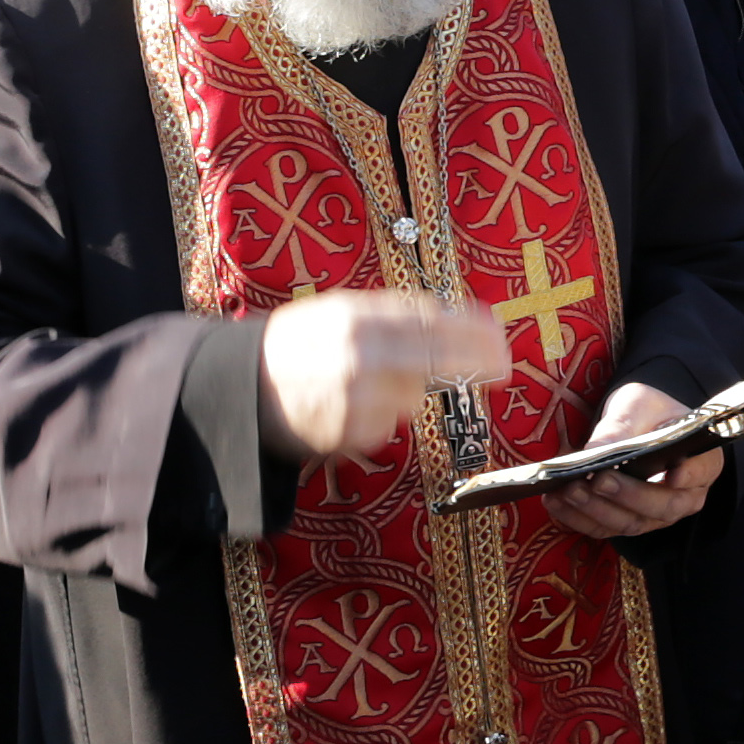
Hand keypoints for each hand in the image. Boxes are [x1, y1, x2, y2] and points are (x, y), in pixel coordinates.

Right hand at [260, 289, 510, 461]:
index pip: (430, 319)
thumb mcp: (339, 311)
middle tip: (501, 365)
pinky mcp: (351, 433)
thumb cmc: (297, 344)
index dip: (470, 328)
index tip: (498, 332)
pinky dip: (382, 415)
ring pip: (414, 396)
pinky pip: (388, 424)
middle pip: (437, 360)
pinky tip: (353, 403)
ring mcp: (357, 397)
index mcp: (357, 317)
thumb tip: (451, 316)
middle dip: (474, 362)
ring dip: (409, 389)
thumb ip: (390, 314)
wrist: (241, 386)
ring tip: (371, 380)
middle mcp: (360, 355)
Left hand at [549, 380, 717, 543]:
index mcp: (702, 462)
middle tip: (599, 479)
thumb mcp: (639, 405)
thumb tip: (596, 450)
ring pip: (630, 523)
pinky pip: (603, 529)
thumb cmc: (648, 412)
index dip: (690, 476)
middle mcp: (684, 497)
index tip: (673, 475)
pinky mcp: (625, 524)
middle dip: (627, 496)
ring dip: (596, 510)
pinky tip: (554, 501)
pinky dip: (577, 518)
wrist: (638, 424)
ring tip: (567, 490)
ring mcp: (654, 516)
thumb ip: (623, 425)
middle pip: (662, 506)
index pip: (701, 472)